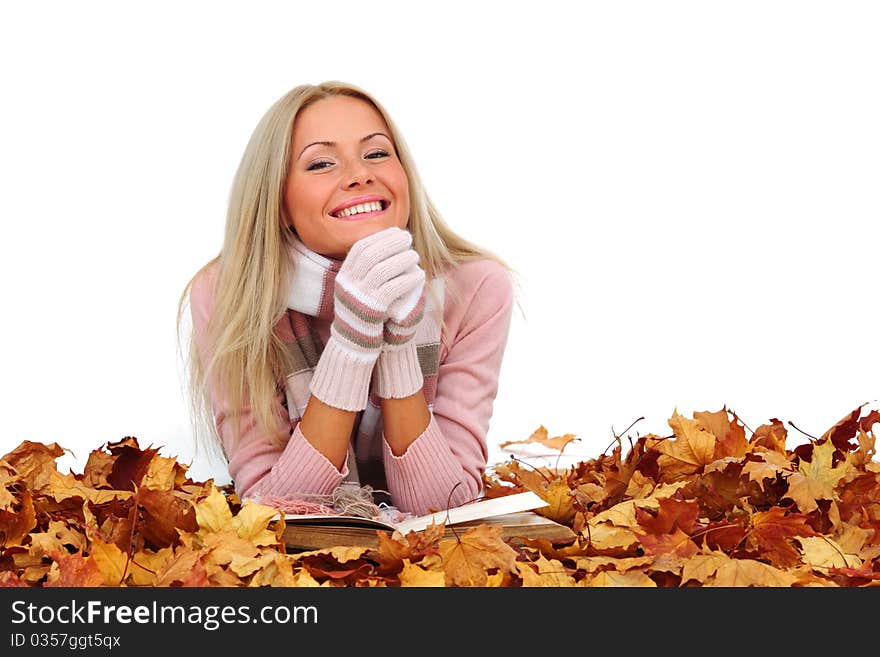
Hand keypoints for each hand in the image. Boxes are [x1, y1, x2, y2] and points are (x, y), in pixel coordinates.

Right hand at [309, 227, 422, 410]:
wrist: (354, 344)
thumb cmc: (363, 314)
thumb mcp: (359, 290)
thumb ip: (367, 271)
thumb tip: (387, 246)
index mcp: (344, 276)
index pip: (360, 248)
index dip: (379, 237)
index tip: (395, 231)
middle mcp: (348, 284)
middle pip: (371, 255)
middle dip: (391, 243)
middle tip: (408, 238)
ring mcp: (358, 297)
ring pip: (382, 269)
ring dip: (401, 259)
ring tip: (415, 255)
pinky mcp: (372, 309)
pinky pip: (392, 288)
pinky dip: (407, 279)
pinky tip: (418, 274)